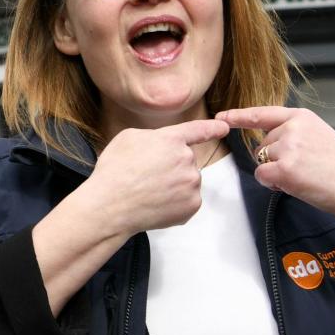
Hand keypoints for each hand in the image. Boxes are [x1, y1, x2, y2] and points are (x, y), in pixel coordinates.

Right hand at [65, 118, 230, 236]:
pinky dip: (175, 203)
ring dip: (174, 185)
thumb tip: (162, 144)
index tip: (224, 128)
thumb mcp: (127, 138)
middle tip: (147, 177)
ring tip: (149, 192)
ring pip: (187, 181)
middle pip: (186, 160)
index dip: (212, 128)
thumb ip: (153, 136)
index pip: (198, 130)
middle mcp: (187, 160)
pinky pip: (188, 200)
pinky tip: (156, 204)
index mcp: (171, 140)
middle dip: (171, 166)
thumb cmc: (114, 172)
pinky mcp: (192, 205)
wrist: (110, 206)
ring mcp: (192, 184)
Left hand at [215, 105, 334, 218]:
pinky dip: (272, 184)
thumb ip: (294, 134)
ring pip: (262, 161)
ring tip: (304, 176)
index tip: (221, 117)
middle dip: (274, 160)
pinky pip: (262, 176)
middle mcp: (292, 129)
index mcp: (301, 117)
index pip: (263, 114)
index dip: (239, 116)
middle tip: (304, 168)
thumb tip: (267, 144)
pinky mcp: (284, 170)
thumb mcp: (319, 136)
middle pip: (262, 145)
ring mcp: (287, 148)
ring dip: (276, 172)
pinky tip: (294, 185)